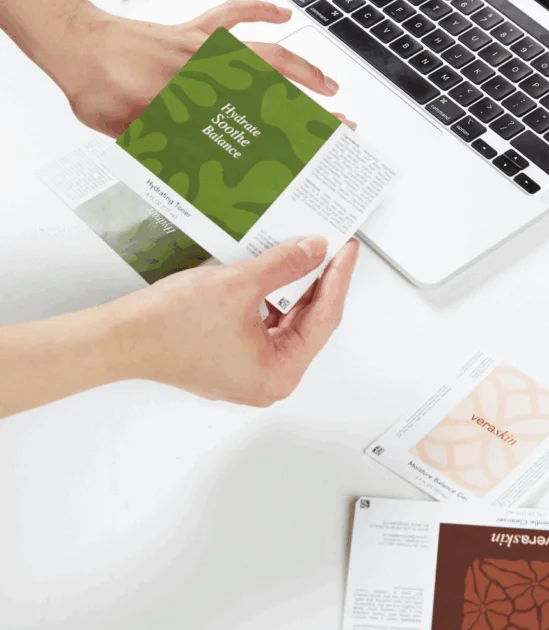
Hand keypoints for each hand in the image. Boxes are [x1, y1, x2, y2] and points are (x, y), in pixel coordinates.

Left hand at [41, 0, 343, 136]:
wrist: (74, 45)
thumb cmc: (97, 87)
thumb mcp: (135, 137)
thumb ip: (171, 154)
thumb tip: (203, 177)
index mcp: (201, 104)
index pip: (260, 126)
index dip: (294, 141)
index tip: (318, 152)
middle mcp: (211, 74)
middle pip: (276, 93)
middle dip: (313, 111)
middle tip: (339, 125)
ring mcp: (206, 50)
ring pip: (267, 55)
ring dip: (303, 69)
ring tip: (328, 84)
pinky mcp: (194, 31)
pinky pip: (232, 16)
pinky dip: (258, 11)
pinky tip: (280, 13)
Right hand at [116, 237, 359, 405]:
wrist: (120, 338)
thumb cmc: (169, 326)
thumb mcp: (240, 284)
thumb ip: (285, 265)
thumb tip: (314, 250)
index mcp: (279, 373)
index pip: (324, 319)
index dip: (337, 279)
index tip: (346, 251)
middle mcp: (269, 380)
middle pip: (308, 323)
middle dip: (318, 283)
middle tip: (331, 248)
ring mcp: (250, 372)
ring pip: (286, 324)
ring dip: (294, 289)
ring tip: (305, 254)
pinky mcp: (233, 360)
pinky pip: (265, 327)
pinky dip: (272, 300)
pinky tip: (276, 272)